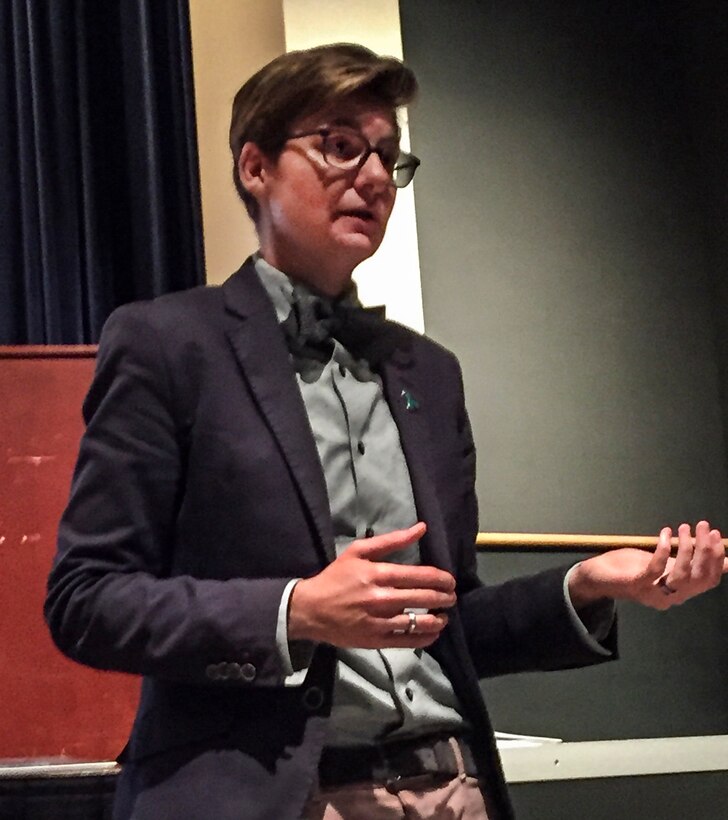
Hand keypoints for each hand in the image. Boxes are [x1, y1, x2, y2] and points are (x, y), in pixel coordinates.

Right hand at [288, 523, 456, 648]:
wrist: (310, 609)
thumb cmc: (336, 577)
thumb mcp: (359, 552)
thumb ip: (392, 540)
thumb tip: (421, 528)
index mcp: (378, 574)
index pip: (421, 576)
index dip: (441, 579)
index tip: (450, 580)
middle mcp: (381, 598)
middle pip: (424, 598)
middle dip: (444, 597)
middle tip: (451, 596)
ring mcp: (379, 622)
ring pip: (419, 622)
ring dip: (438, 619)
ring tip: (444, 616)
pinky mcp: (376, 640)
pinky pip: (407, 641)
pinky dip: (425, 638)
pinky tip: (432, 632)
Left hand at [569, 521, 727, 610]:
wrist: (597, 578)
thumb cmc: (631, 568)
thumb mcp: (666, 564)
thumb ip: (690, 563)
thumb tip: (725, 558)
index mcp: (680, 591)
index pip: (709, 581)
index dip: (717, 559)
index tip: (715, 536)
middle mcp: (671, 597)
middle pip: (699, 578)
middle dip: (706, 551)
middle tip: (704, 527)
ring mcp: (654, 593)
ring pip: (682, 575)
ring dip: (687, 548)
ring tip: (684, 527)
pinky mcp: (637, 585)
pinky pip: (656, 569)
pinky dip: (663, 549)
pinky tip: (665, 533)